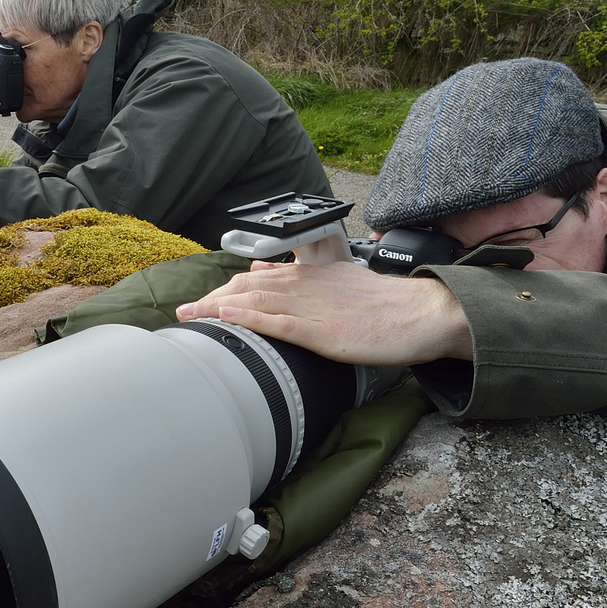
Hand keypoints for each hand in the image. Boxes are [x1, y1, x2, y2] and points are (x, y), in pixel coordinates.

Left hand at [176, 260, 473, 365]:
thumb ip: (308, 283)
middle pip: (246, 290)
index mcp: (311, 277)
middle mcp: (306, 287)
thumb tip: (271, 277)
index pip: (257, 281)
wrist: (423, 312)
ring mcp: (312, 308)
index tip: (202, 302)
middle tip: (183, 313)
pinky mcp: (322, 330)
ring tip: (190, 316)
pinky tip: (226, 319)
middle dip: (211, 300)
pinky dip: (248, 319)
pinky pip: (278, 323)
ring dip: (217, 309)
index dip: (225, 291)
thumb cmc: (388, 306)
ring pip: (255, 303)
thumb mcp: (343, 285)